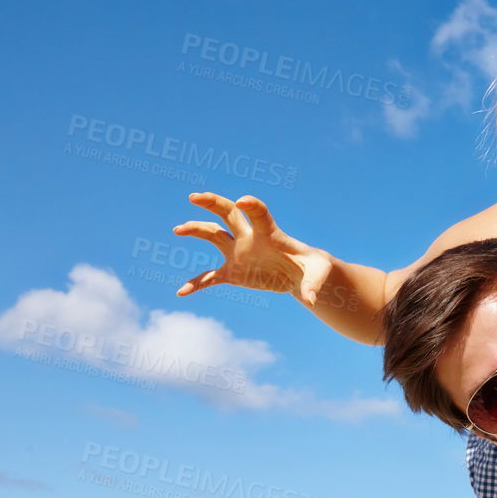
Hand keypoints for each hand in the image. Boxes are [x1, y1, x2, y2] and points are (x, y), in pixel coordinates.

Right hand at [172, 193, 330, 306]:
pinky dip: (196, 284)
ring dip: (195, 230)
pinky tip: (182, 292)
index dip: (252, 206)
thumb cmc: (312, 268)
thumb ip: (313, 284)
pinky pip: (209, 277)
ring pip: (213, 235)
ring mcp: (238, 253)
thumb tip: (310, 301)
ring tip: (178, 229)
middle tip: (194, 197)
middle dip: (212, 203)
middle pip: (228, 213)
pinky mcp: (233, 272)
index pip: (259, 215)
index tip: (243, 201)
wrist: (300, 275)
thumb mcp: (318, 273)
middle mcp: (250, 238)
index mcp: (270, 234)